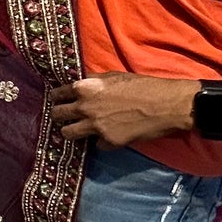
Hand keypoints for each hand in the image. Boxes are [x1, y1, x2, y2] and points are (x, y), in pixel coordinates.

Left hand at [50, 73, 197, 145]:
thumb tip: (81, 86)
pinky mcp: (108, 142)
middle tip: (64, 117)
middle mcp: (84, 107)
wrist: (166, 105)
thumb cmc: (142, 86)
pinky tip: (109, 135)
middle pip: (57, 115)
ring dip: (71, 131)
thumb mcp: (113, 76)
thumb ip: (93, 82)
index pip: (57, 94)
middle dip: (59, 115)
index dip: (56, 98)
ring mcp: (95, 127)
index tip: (57, 101)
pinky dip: (101, 141)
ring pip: (68, 133)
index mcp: (84, 88)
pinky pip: (96, 144)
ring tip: (78, 130)